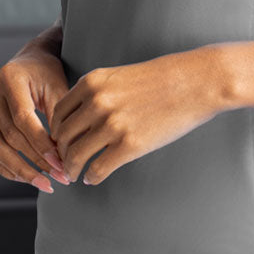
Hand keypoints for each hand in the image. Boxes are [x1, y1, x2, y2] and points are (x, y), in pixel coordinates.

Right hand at [0, 47, 72, 191]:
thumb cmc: (48, 73)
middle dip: (35, 161)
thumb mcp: (59, 86)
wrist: (31, 61)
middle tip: (59, 177)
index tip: (60, 162)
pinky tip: (28, 177)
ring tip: (45, 184)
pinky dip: (7, 169)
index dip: (41, 143)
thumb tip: (63, 154)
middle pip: (9, 137)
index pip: (22, 119)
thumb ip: (60, 116)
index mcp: (9, 78)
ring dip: (21, 172)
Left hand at [49, 47, 223, 185]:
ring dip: (72, 168)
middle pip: (63, 136)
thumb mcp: (122, 75)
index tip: (61, 141)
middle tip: (65, 161)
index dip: (57, 131)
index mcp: (93, 82)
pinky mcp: (129, 145)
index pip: (59, 112)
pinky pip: (98, 168)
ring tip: (76, 173)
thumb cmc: (164, 77)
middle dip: (62, 152)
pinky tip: (93, 177)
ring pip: (76, 155)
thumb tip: (83, 118)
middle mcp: (97, 102)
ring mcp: (112, 124)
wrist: (196, 81)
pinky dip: (92, 177)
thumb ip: (99, 92)